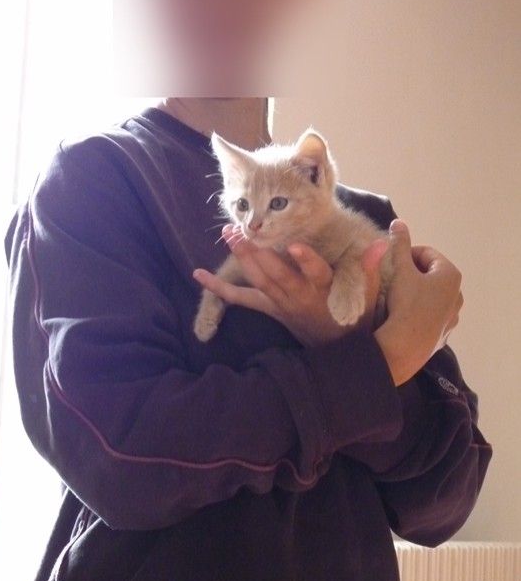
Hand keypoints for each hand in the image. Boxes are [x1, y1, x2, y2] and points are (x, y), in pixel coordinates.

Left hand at [193, 224, 388, 346]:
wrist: (339, 351)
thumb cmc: (355, 314)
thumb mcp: (366, 292)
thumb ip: (368, 266)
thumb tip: (383, 241)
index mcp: (324, 289)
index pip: (316, 273)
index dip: (306, 260)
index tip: (296, 245)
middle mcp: (300, 297)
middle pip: (276, 274)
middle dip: (258, 252)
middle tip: (241, 229)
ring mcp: (282, 304)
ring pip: (259, 281)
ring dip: (242, 258)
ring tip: (229, 234)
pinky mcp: (270, 309)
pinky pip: (242, 300)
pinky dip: (219, 289)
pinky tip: (198, 275)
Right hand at [374, 219, 463, 385]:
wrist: (405, 346)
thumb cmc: (405, 303)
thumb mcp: (400, 270)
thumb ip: (400, 245)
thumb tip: (399, 222)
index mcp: (450, 274)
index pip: (426, 254)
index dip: (406, 255)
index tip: (392, 264)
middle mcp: (458, 294)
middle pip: (430, 275)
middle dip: (412, 274)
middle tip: (392, 281)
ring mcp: (453, 315)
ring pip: (431, 296)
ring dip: (417, 293)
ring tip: (397, 300)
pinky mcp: (444, 333)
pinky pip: (431, 315)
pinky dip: (420, 312)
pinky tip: (405, 317)